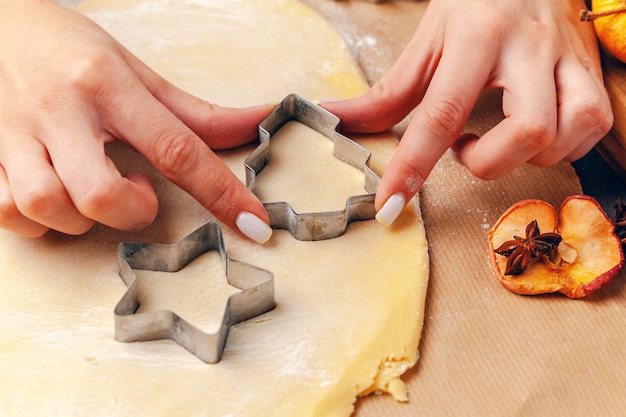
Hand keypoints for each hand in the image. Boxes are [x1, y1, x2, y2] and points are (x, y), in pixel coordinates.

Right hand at [0, 0, 273, 241]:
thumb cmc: (72, 50)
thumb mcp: (137, 73)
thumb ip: (198, 113)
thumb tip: (258, 122)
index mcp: (107, 84)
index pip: (177, 148)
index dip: (221, 193)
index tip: (253, 225)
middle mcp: (60, 110)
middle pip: (101, 194)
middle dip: (131, 211)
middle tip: (137, 190)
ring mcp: (13, 134)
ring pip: (48, 208)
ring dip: (82, 217)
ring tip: (89, 187)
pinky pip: (7, 214)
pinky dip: (37, 220)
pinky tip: (54, 195)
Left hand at [323, 0, 611, 225]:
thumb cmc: (473, 6)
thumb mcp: (426, 42)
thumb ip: (386, 93)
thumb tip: (336, 120)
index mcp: (477, 38)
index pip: (441, 113)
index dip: (414, 166)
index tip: (391, 205)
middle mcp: (529, 48)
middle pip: (528, 131)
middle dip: (489, 162)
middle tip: (465, 147)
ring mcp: (569, 59)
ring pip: (571, 130)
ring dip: (528, 156)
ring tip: (501, 140)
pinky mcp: (592, 70)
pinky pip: (594, 126)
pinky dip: (562, 146)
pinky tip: (535, 136)